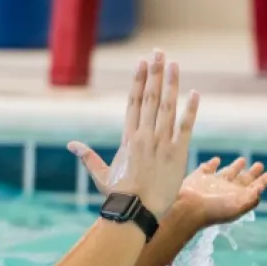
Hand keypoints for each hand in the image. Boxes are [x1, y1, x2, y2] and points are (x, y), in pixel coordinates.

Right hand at [68, 50, 198, 218]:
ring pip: (167, 107)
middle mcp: (144, 136)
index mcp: (128, 138)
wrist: (135, 213)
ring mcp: (161, 143)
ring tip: (173, 63)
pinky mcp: (177, 154)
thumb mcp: (101, 175)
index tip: (141, 63)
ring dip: (171, 84)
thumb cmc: (118, 197)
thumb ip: (88, 157)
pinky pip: (185, 127)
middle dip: (154, 73)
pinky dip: (190, 110)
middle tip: (159, 52)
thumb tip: (71, 145)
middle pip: (150, 98)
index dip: (138, 81)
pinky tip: (195, 93)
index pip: (133, 102)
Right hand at [177, 156, 266, 225]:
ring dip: (235, 167)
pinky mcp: (198, 177)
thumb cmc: (213, 210)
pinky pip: (207, 168)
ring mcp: (212, 184)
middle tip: (260, 164)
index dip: (261, 182)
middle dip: (251, 173)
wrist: (187, 208)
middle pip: (242, 180)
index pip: (253, 188)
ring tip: (243, 159)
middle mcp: (226, 190)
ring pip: (227, 173)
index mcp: (237, 197)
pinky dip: (212, 164)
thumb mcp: (237, 206)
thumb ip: (250, 198)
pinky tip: (216, 160)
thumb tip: (260, 190)